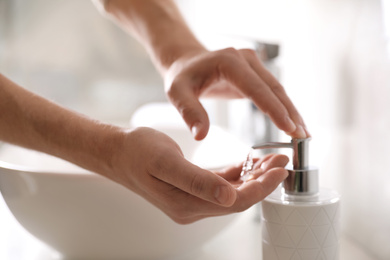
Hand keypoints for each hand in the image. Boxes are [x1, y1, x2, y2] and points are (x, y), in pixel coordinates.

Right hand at [109, 127, 287, 223]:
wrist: (117, 151)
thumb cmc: (137, 152)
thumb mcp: (166, 162)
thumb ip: (197, 181)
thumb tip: (228, 196)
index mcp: (186, 204)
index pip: (234, 202)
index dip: (260, 188)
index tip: (279, 170)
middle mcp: (191, 207)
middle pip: (237, 198)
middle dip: (263, 180)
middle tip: (282, 160)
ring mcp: (191, 199)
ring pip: (232, 191)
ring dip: (253, 176)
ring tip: (271, 158)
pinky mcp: (191, 188)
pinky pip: (221, 183)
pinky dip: (237, 173)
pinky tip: (249, 161)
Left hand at [164, 48, 309, 139]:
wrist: (186, 62)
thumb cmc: (181, 77)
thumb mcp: (177, 93)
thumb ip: (189, 112)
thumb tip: (201, 136)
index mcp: (229, 62)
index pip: (256, 87)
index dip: (273, 108)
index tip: (289, 127)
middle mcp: (245, 60)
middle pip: (273, 88)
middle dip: (289, 113)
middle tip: (303, 137)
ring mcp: (253, 65)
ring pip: (278, 90)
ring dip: (292, 112)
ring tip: (304, 134)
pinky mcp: (255, 73)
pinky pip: (273, 92)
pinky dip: (284, 108)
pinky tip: (293, 124)